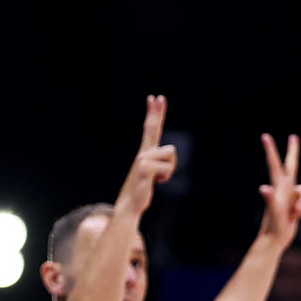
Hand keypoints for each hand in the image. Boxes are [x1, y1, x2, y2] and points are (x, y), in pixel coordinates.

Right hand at [115, 95, 175, 216]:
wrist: (130, 204)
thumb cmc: (142, 189)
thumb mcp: (152, 175)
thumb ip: (158, 165)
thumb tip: (160, 160)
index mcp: (147, 152)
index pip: (151, 128)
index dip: (154, 113)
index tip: (155, 97)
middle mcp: (144, 152)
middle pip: (152, 128)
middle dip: (155, 112)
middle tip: (158, 96)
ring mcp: (143, 160)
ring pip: (170, 153)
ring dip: (170, 168)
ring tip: (159, 178)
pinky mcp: (145, 169)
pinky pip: (166, 168)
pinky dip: (165, 177)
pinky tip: (156, 182)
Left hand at [258, 134, 300, 249]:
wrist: (275, 239)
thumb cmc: (274, 226)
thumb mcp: (274, 213)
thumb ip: (271, 199)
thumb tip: (264, 188)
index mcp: (279, 186)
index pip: (275, 164)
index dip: (271, 150)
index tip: (265, 136)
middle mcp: (285, 187)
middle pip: (292, 165)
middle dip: (293, 151)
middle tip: (294, 137)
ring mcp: (291, 195)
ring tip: (295, 214)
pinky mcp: (297, 202)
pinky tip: (296, 216)